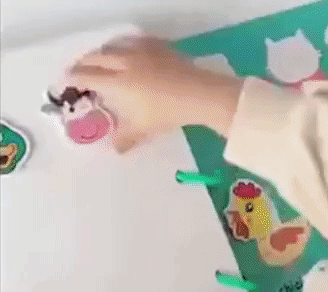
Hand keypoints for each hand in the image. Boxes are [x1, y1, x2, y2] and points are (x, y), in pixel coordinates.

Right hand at [67, 35, 242, 151]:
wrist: (199, 94)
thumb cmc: (168, 113)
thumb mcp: (144, 128)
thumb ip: (126, 138)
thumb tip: (115, 150)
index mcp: (118, 82)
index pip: (88, 76)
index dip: (73, 78)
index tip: (64, 82)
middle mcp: (125, 62)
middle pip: (96, 57)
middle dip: (83, 63)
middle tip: (79, 70)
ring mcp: (142, 51)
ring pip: (113, 46)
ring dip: (102, 52)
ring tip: (100, 60)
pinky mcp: (157, 46)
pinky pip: (133, 40)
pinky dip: (124, 45)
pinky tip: (128, 51)